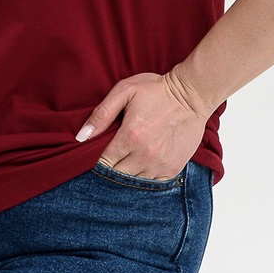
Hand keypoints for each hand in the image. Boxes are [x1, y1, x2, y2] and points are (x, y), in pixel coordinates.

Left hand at [75, 72, 207, 179]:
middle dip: (111, 168)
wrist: (191, 95)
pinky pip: (152, 183)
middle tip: (111, 158)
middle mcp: (144, 154)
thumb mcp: (125, 91)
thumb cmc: (155, 90)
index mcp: (130, 136)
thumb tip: (82, 136)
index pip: (104, 162)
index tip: (96, 156)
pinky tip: (142, 163)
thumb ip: (102, 113)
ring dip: (128, 173)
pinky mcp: (172, 168)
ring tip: (127, 159)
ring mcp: (159, 164)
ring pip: (134, 181)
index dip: (97, 161)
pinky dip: (144, 176)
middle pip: (117, 174)